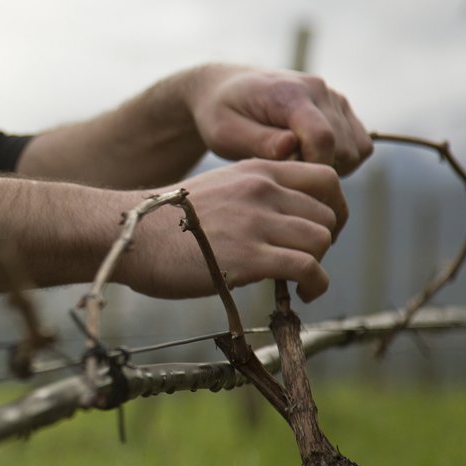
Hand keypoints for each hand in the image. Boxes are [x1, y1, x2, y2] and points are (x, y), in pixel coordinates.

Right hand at [116, 159, 346, 302]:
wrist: (131, 235)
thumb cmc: (167, 222)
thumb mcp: (218, 190)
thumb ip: (253, 196)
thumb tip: (285, 223)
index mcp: (256, 170)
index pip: (326, 178)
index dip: (334, 208)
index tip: (321, 231)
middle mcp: (261, 189)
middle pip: (327, 214)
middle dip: (322, 242)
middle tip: (303, 261)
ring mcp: (255, 221)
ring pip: (321, 240)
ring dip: (317, 265)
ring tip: (300, 282)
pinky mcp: (249, 257)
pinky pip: (308, 268)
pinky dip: (316, 285)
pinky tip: (303, 295)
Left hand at [184, 64, 372, 175]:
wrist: (225, 90)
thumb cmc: (221, 114)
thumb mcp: (225, 132)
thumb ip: (259, 141)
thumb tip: (291, 147)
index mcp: (290, 93)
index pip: (322, 138)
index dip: (310, 168)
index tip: (286, 180)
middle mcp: (319, 90)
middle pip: (343, 148)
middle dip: (316, 169)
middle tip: (282, 171)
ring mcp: (334, 97)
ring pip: (357, 149)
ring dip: (331, 166)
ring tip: (293, 164)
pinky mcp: (341, 108)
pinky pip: (360, 145)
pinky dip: (341, 159)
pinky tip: (309, 158)